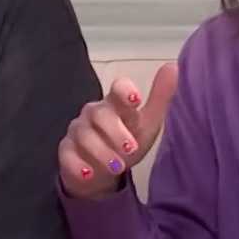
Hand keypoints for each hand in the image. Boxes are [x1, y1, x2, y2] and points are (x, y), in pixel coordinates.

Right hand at [59, 63, 178, 199]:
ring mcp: (77, 132)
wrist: (104, 172)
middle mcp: (94, 114)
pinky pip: (67, 155)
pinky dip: (77, 165)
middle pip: (100, 114)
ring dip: (101, 152)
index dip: (125, 92)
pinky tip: (88, 173)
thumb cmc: (126, 143)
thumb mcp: (147, 123)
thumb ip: (160, 97)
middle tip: (132, 148)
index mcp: (115, 104)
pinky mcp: (65, 152)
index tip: (136, 100)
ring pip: (84, 136)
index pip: (117, 89)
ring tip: (118, 166)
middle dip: (115, 131)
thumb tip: (173, 65)